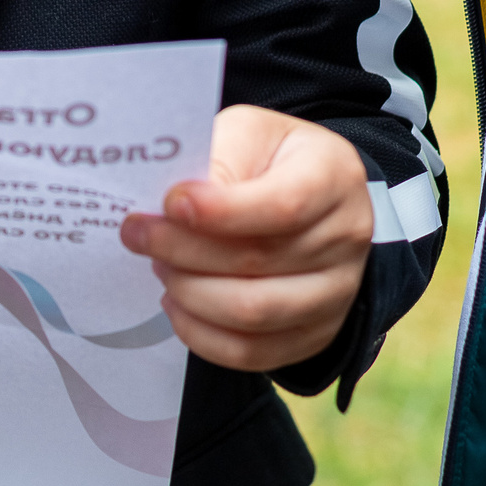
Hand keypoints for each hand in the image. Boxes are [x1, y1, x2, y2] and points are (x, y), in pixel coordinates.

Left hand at [119, 104, 372, 371]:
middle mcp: (347, 237)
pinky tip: (177, 303)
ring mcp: (337, 292)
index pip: (284, 206)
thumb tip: (174, 208)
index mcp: (333, 176)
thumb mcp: (246, 133)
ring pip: (253, 313)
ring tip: (160, 266)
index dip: (221, 211)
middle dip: (183, 251)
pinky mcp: (315, 333)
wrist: (306, 197)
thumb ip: (218, 160)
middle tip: (138, 234)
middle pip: (259, 262)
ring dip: (190, 293)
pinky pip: (252, 352)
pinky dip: (202, 333)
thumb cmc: (266, 160)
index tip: (168, 204)